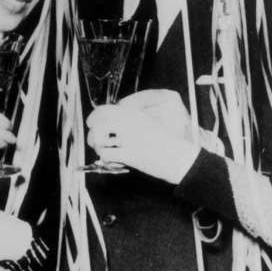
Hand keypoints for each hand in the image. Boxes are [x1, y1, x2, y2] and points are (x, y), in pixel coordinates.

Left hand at [85, 89, 199, 184]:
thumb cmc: (165, 142)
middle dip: (93, 133)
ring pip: (99, 139)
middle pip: (98, 123)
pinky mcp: (130, 154)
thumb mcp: (147, 123)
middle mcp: (129, 123)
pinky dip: (106, 158)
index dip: (94, 117)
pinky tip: (114, 160)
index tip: (91, 124)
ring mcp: (129, 138)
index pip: (104, 110)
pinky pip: (106, 154)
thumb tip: (107, 123)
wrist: (180, 158)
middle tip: (95, 141)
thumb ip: (129, 121)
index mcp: (134, 113)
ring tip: (106, 151)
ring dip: (98, 146)